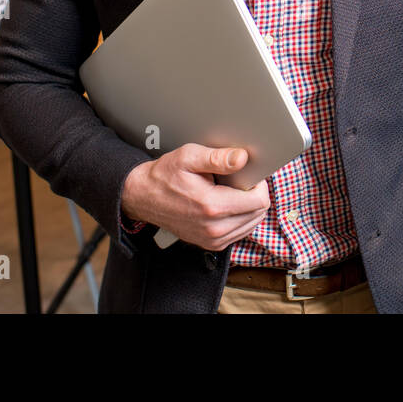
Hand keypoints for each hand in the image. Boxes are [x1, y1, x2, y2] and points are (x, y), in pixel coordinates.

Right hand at [122, 144, 269, 250]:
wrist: (143, 197)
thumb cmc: (165, 175)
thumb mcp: (189, 157)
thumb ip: (218, 158)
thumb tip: (242, 158)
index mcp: (212, 207)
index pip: (259, 201)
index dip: (259, 184)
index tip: (250, 175)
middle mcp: (214, 229)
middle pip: (258, 213)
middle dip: (255, 195)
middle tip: (240, 181)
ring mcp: (212, 240)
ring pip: (252, 224)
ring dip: (249, 207)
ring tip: (232, 192)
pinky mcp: (211, 244)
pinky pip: (240, 232)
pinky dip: (241, 218)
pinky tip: (229, 204)